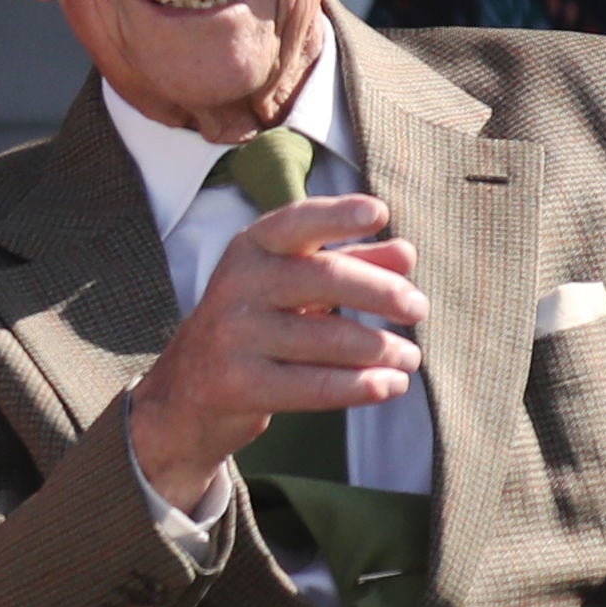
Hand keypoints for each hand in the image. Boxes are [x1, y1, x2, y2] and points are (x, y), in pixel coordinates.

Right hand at [126, 196, 427, 513]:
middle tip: (418, 309)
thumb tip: (406, 253)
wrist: (186, 392)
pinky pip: (314, 386)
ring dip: (382, 348)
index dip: (338, 215)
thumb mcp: (293, 285)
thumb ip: (349, 263)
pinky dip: (361, 386)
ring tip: (409, 356)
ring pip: (328, 338)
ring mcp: (233, 336)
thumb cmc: (254, 326)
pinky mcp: (238, 385)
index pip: (297, 223)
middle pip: (325, 278)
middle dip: (382, 293)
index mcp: (250, 250)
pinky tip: (391, 385)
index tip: (379, 214)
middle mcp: (237, 286)